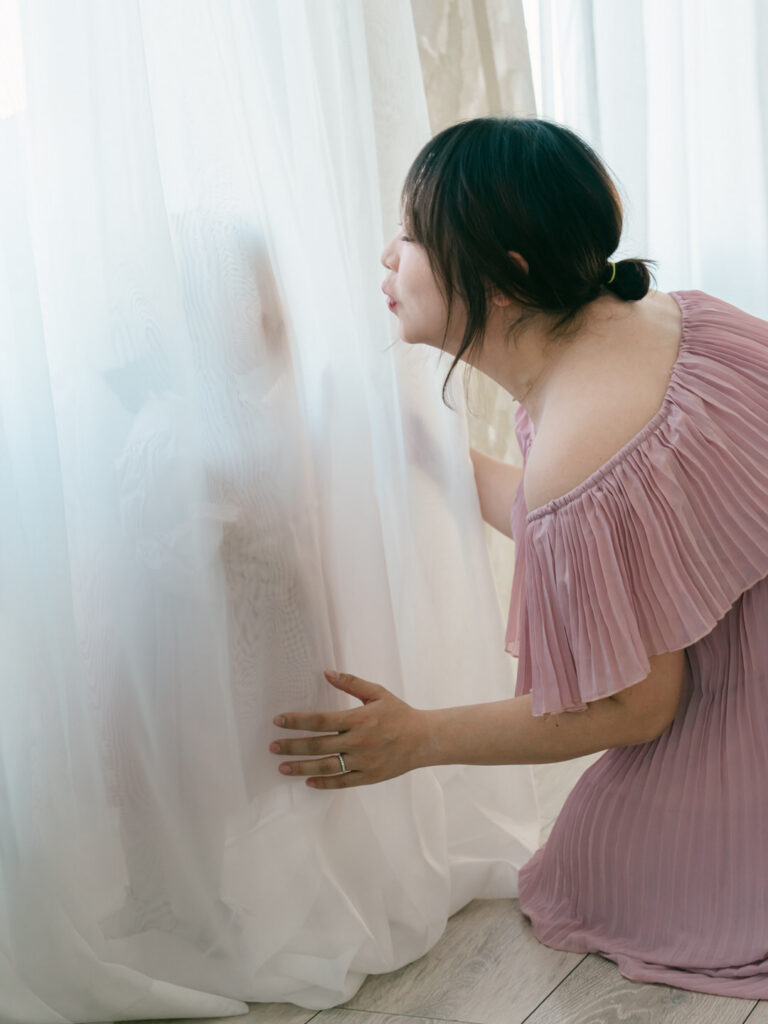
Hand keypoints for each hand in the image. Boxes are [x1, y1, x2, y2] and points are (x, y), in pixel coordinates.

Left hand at [269, 670, 425, 788]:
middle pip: (318, 745)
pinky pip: (341, 782)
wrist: (423, 740)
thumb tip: (326, 672)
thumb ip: (351, 683)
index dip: (297, 721)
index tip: (278, 721)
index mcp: (358, 719)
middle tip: (272, 746)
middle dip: (292, 746)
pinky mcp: (368, 777)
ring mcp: (363, 762)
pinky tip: (308, 781)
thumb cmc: (398, 713)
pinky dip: (323, 783)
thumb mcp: (377, 693)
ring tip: (282, 767)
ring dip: (301, 767)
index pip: (320, 720)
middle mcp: (358, 742)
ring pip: (326, 767)